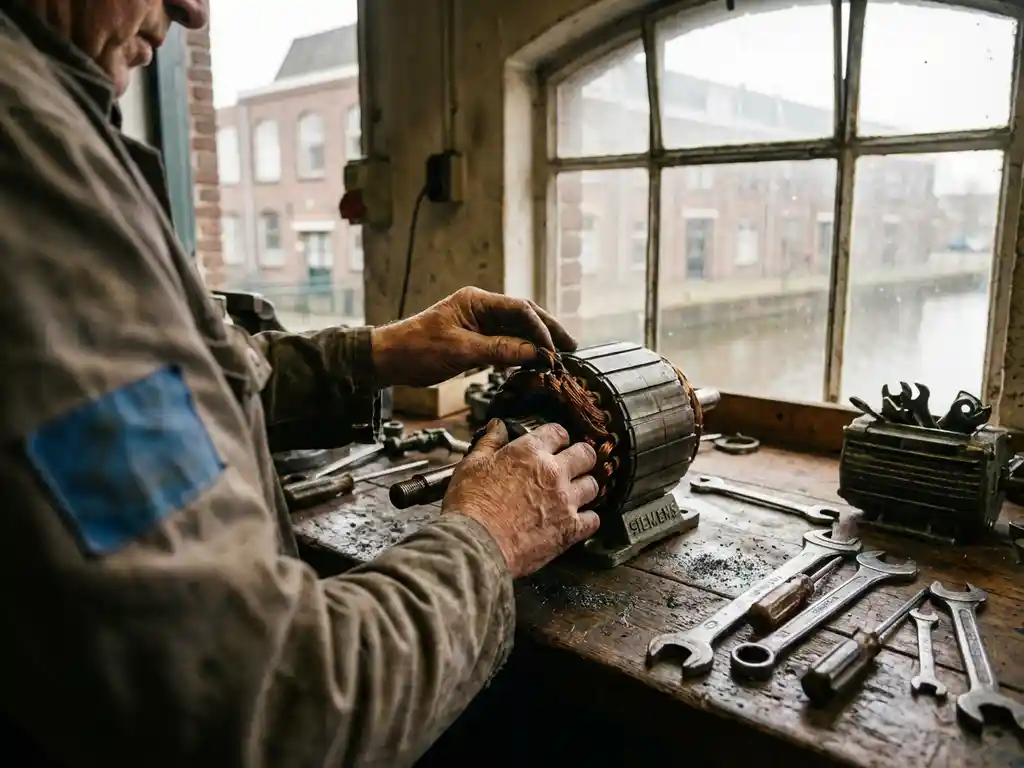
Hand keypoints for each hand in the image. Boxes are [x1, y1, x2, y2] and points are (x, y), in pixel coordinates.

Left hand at [370, 287, 576, 386]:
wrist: (389, 359)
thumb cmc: (417, 349)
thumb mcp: (462, 351)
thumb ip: (501, 350)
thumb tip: (535, 353)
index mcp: (477, 301)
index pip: (520, 309)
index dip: (541, 328)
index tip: (554, 350)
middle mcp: (480, 307)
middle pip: (523, 316)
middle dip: (548, 330)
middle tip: (572, 347)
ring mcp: (478, 322)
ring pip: (516, 329)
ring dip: (536, 342)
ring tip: (558, 355)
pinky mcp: (474, 338)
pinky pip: (504, 342)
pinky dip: (520, 351)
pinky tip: (533, 361)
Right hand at [442, 420, 600, 577]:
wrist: (476, 543)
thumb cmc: (471, 504)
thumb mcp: (472, 465)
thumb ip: (489, 442)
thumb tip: (498, 426)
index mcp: (530, 452)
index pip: (558, 432)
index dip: (558, 437)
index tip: (556, 444)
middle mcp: (553, 472)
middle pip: (586, 454)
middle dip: (581, 457)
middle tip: (573, 465)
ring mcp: (565, 501)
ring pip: (592, 486)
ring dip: (584, 488)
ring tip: (574, 493)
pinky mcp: (570, 529)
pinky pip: (594, 520)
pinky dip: (587, 520)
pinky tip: (577, 521)